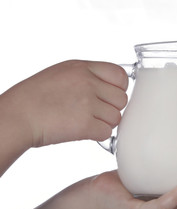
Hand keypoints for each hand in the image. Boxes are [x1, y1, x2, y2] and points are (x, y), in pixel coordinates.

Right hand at [0, 60, 127, 146]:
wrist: (18, 116)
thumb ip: (88, 76)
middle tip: (96, 112)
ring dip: (105, 122)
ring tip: (88, 121)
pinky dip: (98, 135)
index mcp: (82, 68)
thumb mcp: (63, 73)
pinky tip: (85, 131)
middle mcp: (88, 83)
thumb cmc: (35, 96)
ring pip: (116, 117)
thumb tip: (110, 86)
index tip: (111, 96)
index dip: (119, 88)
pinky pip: (107, 132)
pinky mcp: (85, 125)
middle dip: (111, 108)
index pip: (120, 75)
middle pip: (121, 99)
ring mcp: (87, 104)